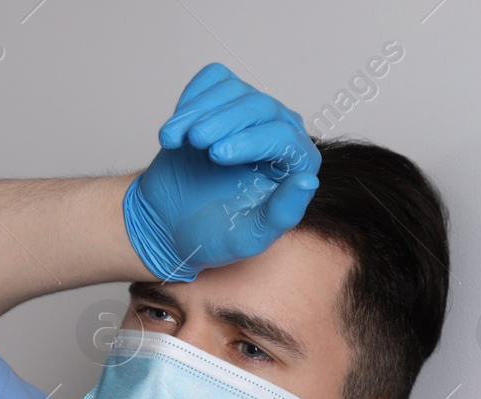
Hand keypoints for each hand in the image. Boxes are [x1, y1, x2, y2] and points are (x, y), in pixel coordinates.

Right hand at [124, 63, 321, 281]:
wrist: (172, 225)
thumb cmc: (213, 233)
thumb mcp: (248, 237)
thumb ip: (282, 215)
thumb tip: (307, 182)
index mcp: (295, 164)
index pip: (283, 137)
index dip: (251, 141)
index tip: (216, 155)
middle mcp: (278, 131)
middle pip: (260, 106)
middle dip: (224, 120)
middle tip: (195, 141)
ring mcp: (249, 113)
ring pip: (232, 90)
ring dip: (198, 111)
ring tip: (173, 140)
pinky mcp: (221, 102)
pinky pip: (213, 79)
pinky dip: (191, 96)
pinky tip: (177, 127)